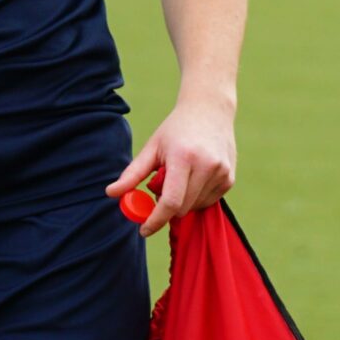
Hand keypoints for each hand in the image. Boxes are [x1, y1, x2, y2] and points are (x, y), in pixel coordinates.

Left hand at [108, 94, 236, 236]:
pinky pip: (208, 201)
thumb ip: (132, 174)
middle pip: (182, 208)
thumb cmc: (176, 129)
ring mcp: (221, 172)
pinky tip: (195, 176)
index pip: (171, 201)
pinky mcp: (229, 178)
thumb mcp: (152, 148)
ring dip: (183, 202)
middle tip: (160, 188)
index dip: (156, 220)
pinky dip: (197, 197)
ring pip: (195, 207)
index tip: (144, 230)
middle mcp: (206, 165)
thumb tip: (110, 193)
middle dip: (166, 208)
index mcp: (183, 157)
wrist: (210, 109)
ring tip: (180, 176)